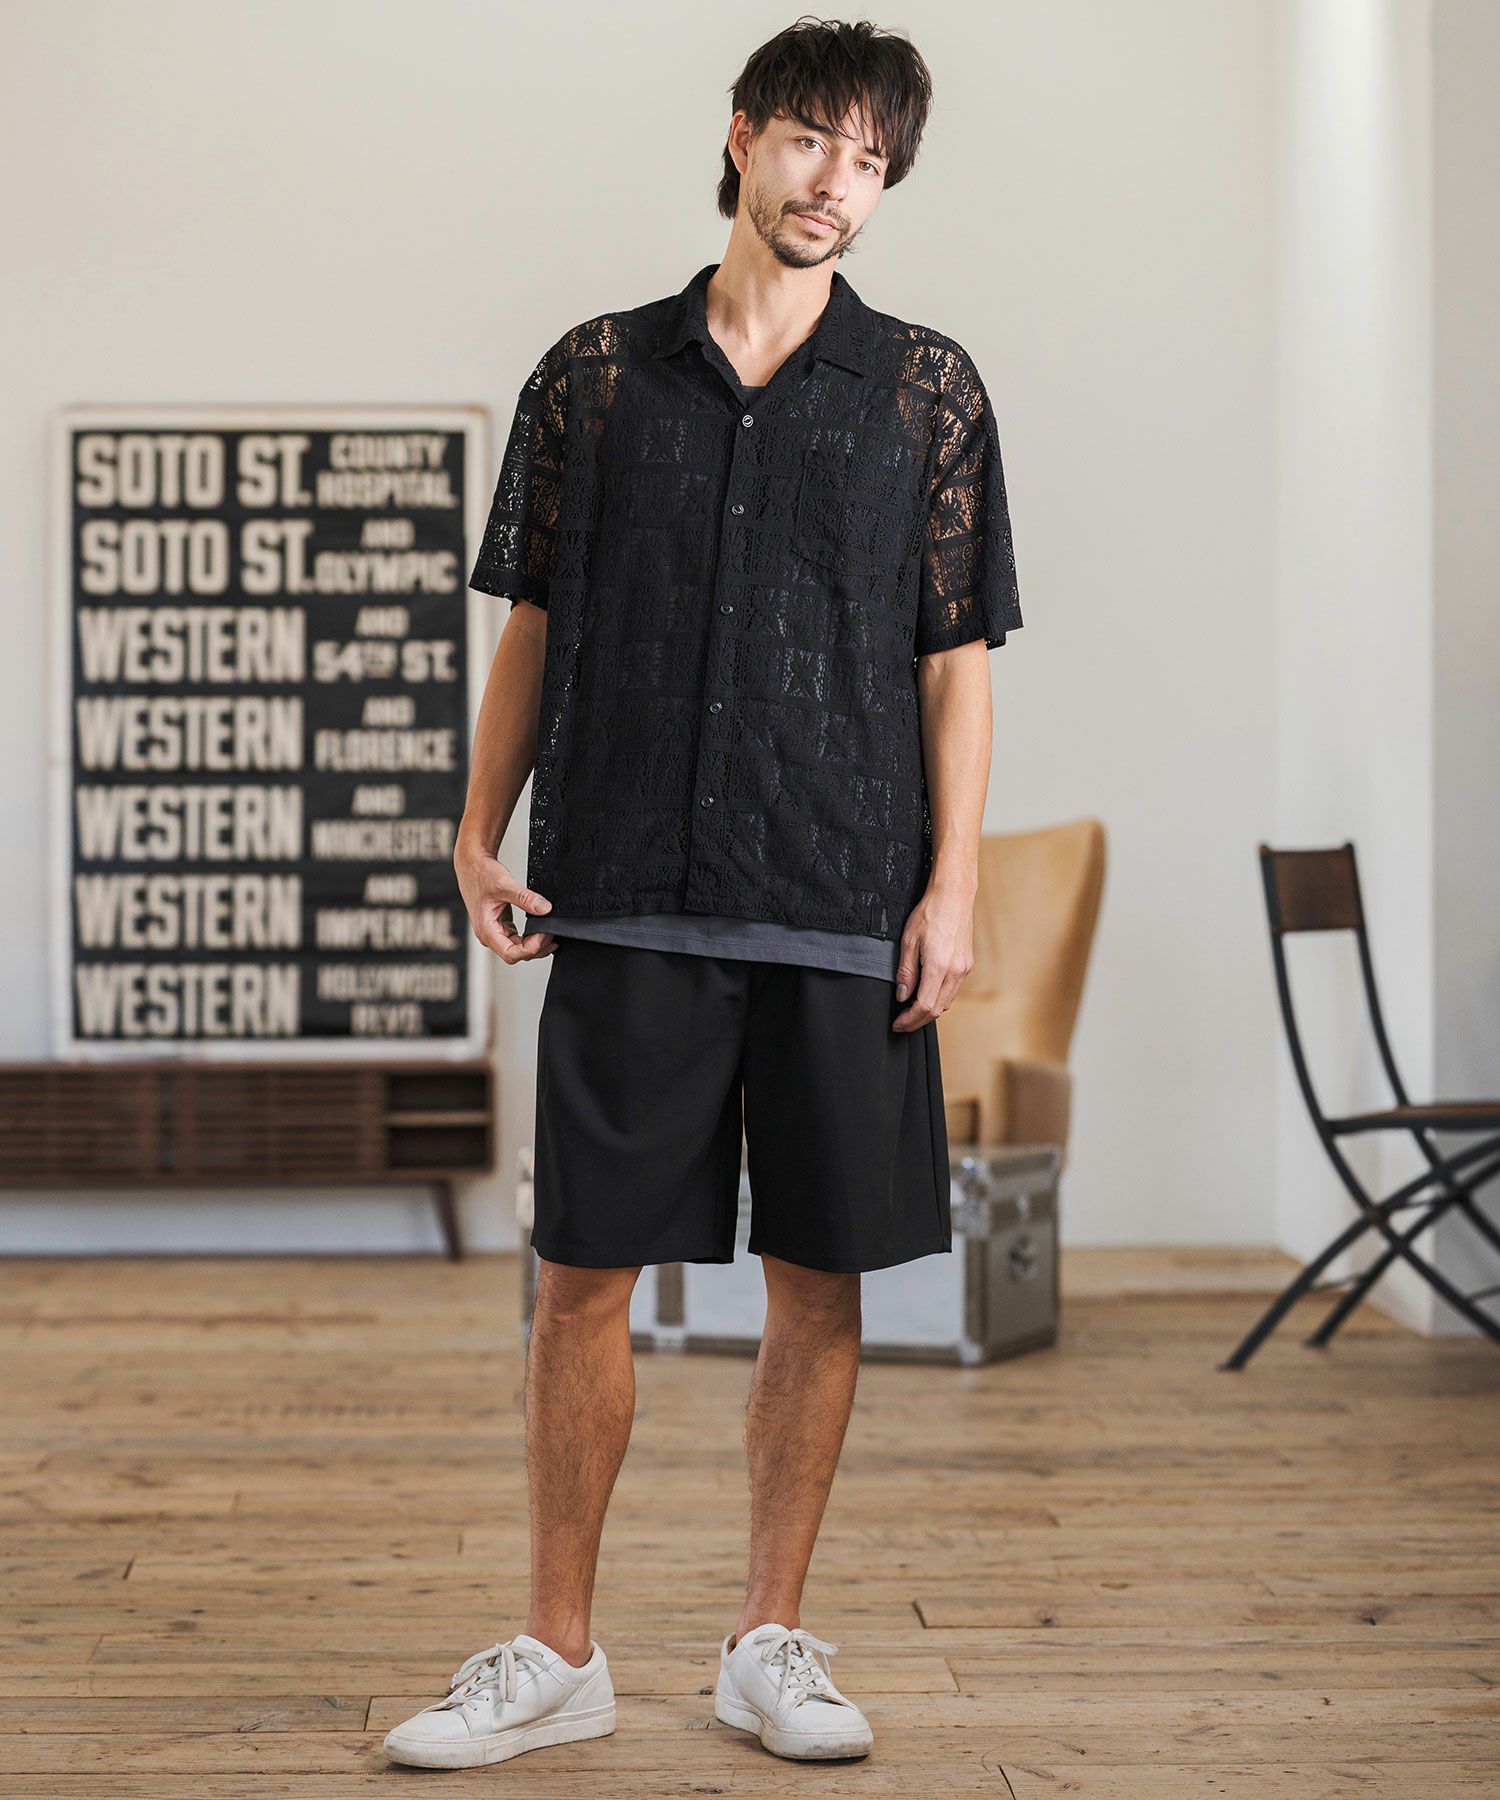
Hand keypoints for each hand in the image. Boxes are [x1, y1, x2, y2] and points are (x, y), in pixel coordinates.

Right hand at [454, 840, 556, 964]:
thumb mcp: (504, 885)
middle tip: (551, 933)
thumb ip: (525, 898)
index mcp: (486, 930)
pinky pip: (518, 939)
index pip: (510, 954)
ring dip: (535, 944)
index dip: (530, 949)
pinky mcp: (501, 925)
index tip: (544, 935)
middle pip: (516, 954)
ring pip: (518, 948)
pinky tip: (542, 931)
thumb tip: (544, 909)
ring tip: (550, 933)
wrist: (473, 865)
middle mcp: (490, 935)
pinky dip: (531, 938)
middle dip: (536, 947)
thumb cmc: (480, 874)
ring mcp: (496, 931)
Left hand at [891, 885, 973, 1031]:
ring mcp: (963, 969)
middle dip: (917, 1021)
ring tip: (911, 1011)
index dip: (909, 1020)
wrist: (954, 896)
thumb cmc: (930, 913)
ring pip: (946, 1002)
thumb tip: (902, 996)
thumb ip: (906, 972)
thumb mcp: (908, 941)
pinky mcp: (967, 965)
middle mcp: (955, 971)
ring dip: (929, 1011)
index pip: (924, 1006)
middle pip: (937, 1010)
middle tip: (901, 1023)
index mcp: (939, 967)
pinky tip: (926, 995)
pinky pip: (952, 990)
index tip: (897, 1023)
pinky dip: (938, 999)